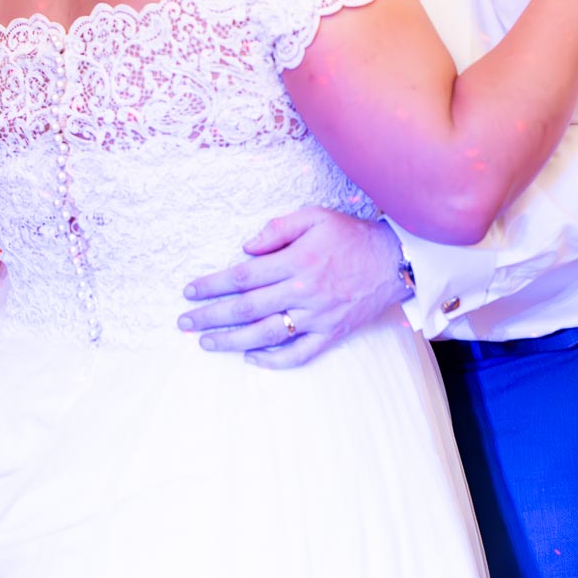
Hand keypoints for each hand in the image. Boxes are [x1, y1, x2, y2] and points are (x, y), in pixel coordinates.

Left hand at [178, 209, 407, 368]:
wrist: (394, 261)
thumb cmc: (351, 235)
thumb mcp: (315, 216)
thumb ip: (278, 228)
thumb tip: (245, 248)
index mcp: (297, 261)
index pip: (243, 276)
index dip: (212, 285)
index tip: (190, 291)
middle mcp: (303, 292)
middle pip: (246, 308)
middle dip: (210, 316)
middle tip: (184, 322)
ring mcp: (317, 317)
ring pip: (265, 334)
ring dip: (231, 340)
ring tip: (206, 342)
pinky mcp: (331, 334)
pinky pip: (298, 354)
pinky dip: (273, 360)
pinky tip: (251, 357)